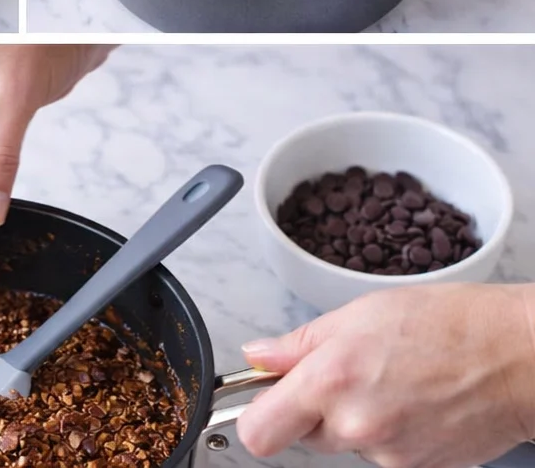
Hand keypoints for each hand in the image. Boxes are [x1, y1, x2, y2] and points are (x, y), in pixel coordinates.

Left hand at [237, 283, 534, 467]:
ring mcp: (387, 456)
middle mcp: (355, 426)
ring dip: (353, 418)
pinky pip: (380, 455)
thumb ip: (299, 342)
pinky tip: (413, 400)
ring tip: (391, 379)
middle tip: (346, 371)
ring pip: (343, 443)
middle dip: (312, 408)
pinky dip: (388, 431)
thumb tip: (258, 355)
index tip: (263, 398)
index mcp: (332, 379)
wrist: (513, 358)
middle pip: (302, 435)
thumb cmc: (446, 323)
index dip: (256, 415)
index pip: (259, 432)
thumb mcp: (359, 312)